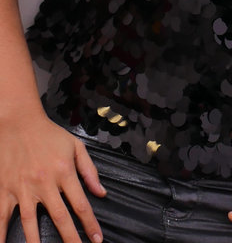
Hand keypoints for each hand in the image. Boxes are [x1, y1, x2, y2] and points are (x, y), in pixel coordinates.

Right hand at [0, 115, 105, 242]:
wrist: (19, 122)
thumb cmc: (49, 135)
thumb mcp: (75, 146)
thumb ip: (89, 171)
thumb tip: (101, 193)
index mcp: (63, 171)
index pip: (80, 204)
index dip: (90, 224)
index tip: (97, 239)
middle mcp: (44, 182)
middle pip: (60, 218)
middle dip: (70, 239)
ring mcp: (22, 188)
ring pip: (30, 223)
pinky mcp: (4, 190)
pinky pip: (2, 217)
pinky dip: (1, 234)